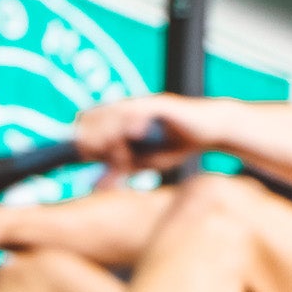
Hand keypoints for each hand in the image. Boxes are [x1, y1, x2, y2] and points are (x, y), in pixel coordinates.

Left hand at [72, 94, 207, 186]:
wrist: (209, 129)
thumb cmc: (175, 144)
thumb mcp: (143, 162)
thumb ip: (119, 171)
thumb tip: (94, 187)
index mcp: (118, 119)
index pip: (86, 121)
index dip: (82, 140)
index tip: (89, 158)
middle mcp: (126, 108)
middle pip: (93, 117)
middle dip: (95, 141)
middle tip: (112, 160)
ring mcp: (141, 104)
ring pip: (112, 115)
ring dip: (113, 138)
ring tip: (125, 157)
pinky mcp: (159, 104)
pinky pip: (138, 110)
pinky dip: (132, 123)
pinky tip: (136, 134)